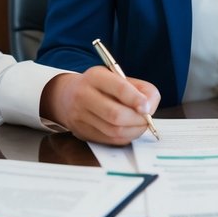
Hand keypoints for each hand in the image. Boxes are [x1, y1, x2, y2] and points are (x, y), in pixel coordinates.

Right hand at [41, 67, 160, 144]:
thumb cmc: (101, 86)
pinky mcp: (82, 132)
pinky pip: (109, 140)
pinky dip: (125, 137)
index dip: (136, 99)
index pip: (119, 88)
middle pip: (115, 115)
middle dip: (138, 120)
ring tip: (140, 124)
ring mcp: (80, 116)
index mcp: (95, 77)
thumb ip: (140, 89)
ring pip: (113, 131)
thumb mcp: (118, 77)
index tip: (148, 108)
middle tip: (147, 118)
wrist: (66, 96)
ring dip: (134, 130)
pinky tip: (129, 130)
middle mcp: (84, 95)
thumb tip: (151, 107)